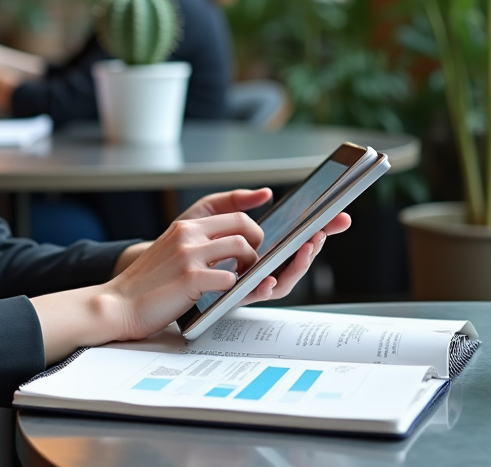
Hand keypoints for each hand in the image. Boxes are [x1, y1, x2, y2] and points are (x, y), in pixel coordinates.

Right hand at [105, 212, 263, 341]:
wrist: (119, 304)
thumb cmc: (146, 285)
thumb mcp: (169, 251)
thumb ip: (193, 244)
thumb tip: (228, 248)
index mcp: (184, 227)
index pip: (233, 215)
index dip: (252, 230)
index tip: (254, 246)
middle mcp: (187, 235)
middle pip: (243, 225)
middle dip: (258, 244)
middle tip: (254, 262)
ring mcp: (189, 255)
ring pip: (241, 247)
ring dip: (251, 265)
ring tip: (244, 279)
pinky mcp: (190, 278)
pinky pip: (230, 278)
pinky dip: (235, 287)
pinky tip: (226, 294)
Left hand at [178, 187, 350, 304]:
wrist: (152, 271)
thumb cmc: (180, 244)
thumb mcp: (205, 214)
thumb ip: (234, 202)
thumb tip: (265, 193)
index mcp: (255, 247)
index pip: (294, 238)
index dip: (319, 228)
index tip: (339, 216)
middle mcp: (257, 268)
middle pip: (294, 260)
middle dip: (314, 246)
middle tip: (323, 232)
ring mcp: (246, 284)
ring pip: (282, 280)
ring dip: (298, 265)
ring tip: (306, 248)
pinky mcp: (231, 297)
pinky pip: (253, 294)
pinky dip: (266, 287)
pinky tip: (270, 278)